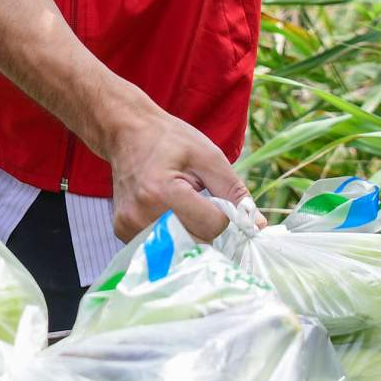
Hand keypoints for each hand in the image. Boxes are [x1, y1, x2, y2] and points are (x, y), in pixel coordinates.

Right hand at [100, 96, 249, 244]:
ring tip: (181, 204)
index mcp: (162, 191)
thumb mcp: (208, 156)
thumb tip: (257, 226)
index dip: (224, 213)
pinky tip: (166, 211)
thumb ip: (234, 191)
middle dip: (208, 226)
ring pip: (181, 249)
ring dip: (191, 232)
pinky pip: (162, 246)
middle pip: (197, 242)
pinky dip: (173, 235)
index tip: (215, 196)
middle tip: (199, 199)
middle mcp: (140, 215)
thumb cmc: (169, 139)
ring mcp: (128, 227)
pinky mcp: (122, 233)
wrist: (126, 132)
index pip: (212, 225)